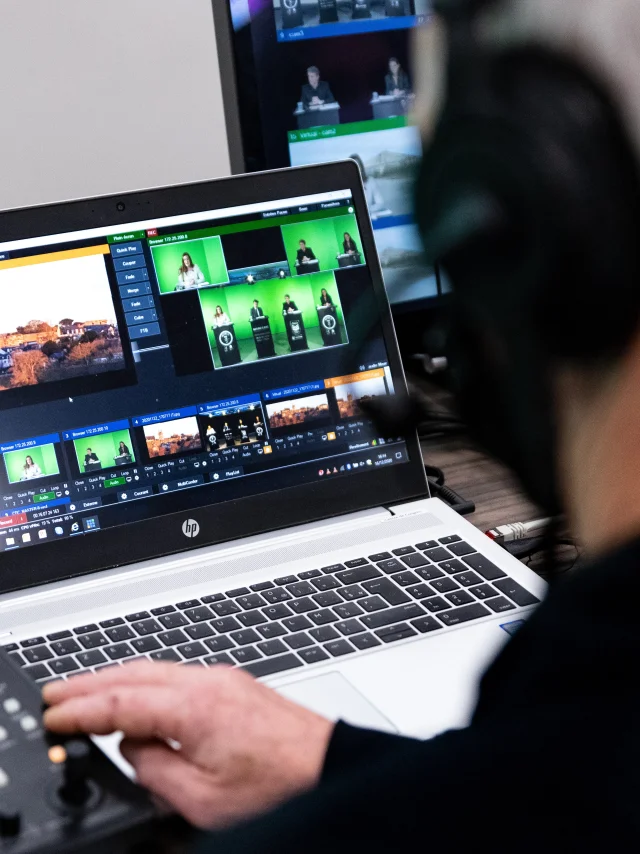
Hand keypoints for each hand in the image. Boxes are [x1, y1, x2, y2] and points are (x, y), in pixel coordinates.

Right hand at [43, 662, 333, 829]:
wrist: (326, 768)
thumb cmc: (277, 785)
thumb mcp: (203, 800)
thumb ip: (155, 770)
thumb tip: (132, 747)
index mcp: (194, 707)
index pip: (121, 702)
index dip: (82, 709)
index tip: (55, 714)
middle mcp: (207, 682)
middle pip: (134, 673)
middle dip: (89, 682)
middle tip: (56, 694)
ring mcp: (221, 678)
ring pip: (155, 669)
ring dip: (116, 678)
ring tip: (86, 691)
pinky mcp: (232, 684)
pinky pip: (175, 675)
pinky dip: (144, 681)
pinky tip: (136, 693)